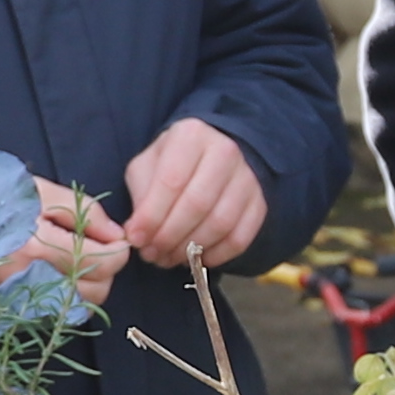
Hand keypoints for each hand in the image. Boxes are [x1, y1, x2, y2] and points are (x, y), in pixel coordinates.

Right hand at [13, 179, 138, 305]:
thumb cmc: (0, 201)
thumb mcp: (44, 192)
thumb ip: (85, 211)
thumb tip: (117, 236)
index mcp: (35, 246)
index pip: (102, 263)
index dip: (118, 250)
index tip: (115, 239)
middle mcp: (28, 280)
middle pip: (97, 290)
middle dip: (105, 270)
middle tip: (95, 248)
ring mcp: (20, 301)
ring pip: (82, 307)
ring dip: (89, 285)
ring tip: (75, 261)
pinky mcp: (17, 312)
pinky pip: (60, 314)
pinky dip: (69, 298)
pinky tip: (60, 276)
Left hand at [112, 116, 271, 271]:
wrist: (212, 157)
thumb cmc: (173, 164)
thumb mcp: (147, 167)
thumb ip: (140, 198)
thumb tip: (137, 235)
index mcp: (191, 136)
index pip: (171, 182)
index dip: (151, 216)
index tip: (135, 239)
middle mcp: (225, 152)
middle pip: (197, 204)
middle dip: (169, 236)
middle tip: (152, 253)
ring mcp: (247, 178)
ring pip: (220, 224)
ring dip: (190, 249)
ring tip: (169, 257)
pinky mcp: (259, 203)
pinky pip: (240, 238)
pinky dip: (216, 256)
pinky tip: (196, 258)